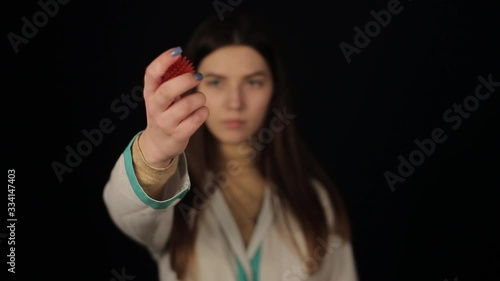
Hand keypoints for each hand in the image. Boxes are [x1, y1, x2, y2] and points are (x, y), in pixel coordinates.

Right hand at [139, 47, 208, 166]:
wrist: (159, 144)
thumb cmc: (165, 112)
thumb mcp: (161, 96)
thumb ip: (169, 79)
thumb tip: (182, 57)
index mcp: (150, 93)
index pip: (151, 74)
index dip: (163, 61)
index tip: (177, 51)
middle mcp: (155, 108)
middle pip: (167, 90)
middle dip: (185, 81)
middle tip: (197, 76)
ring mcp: (165, 123)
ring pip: (187, 105)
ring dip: (199, 98)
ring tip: (200, 99)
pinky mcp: (178, 135)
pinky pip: (196, 119)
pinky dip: (203, 112)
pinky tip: (201, 111)